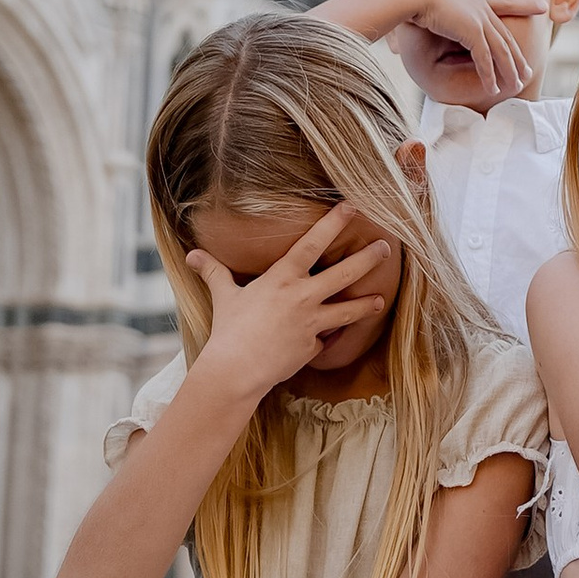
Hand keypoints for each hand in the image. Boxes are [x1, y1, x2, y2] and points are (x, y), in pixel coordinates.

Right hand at [187, 211, 396, 403]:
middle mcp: (303, 297)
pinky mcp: (312, 347)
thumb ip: (213, 272)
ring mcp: (312, 323)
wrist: (236, 370)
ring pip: (347, 310)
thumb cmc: (228, 330)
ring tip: (379, 298)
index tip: (352, 206)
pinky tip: (330, 340)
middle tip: (386, 247)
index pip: (313, 243)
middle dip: (368, 259)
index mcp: (282, 278)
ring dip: (365, 304)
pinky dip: (325, 340)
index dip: (333, 223)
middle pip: (344, 273)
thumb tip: (191, 255)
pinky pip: (324, 341)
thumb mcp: (223, 297)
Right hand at [385, 0, 537, 102]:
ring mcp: (479, 19)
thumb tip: (432, 13)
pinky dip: (490, 75)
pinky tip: (493, 88)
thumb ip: (440, 8)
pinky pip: (485, 59)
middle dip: (518, 56)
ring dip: (509, 71)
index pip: (505, 4)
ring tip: (516, 86)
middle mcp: (482, 8)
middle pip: (506, 37)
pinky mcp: (472, 31)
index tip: (542, 6)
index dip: (524, 5)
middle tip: (528, 71)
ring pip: (501, 51)